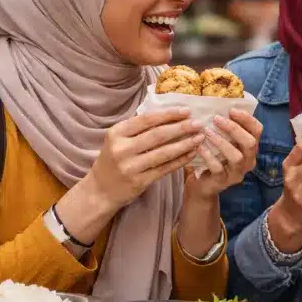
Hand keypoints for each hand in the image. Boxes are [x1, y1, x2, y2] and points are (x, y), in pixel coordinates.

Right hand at [57, 108, 202, 246]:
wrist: (101, 189)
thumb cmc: (114, 159)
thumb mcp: (119, 139)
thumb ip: (140, 128)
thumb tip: (172, 115)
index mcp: (117, 133)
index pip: (147, 119)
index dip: (169, 114)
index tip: (187, 111)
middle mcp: (122, 149)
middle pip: (158, 135)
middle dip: (181, 128)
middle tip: (199, 124)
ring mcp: (130, 167)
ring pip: (164, 153)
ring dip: (185, 144)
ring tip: (200, 138)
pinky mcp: (139, 182)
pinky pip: (165, 168)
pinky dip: (180, 160)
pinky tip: (192, 153)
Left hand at [185, 109, 263, 199]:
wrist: (203, 184)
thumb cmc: (213, 157)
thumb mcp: (222, 141)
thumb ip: (225, 127)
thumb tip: (219, 104)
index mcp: (250, 148)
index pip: (257, 130)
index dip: (247, 118)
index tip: (231, 109)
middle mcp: (248, 160)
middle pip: (250, 142)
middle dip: (234, 128)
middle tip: (217, 119)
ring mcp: (237, 172)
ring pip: (236, 156)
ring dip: (221, 141)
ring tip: (207, 132)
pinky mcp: (223, 181)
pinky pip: (218, 168)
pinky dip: (208, 156)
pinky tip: (199, 147)